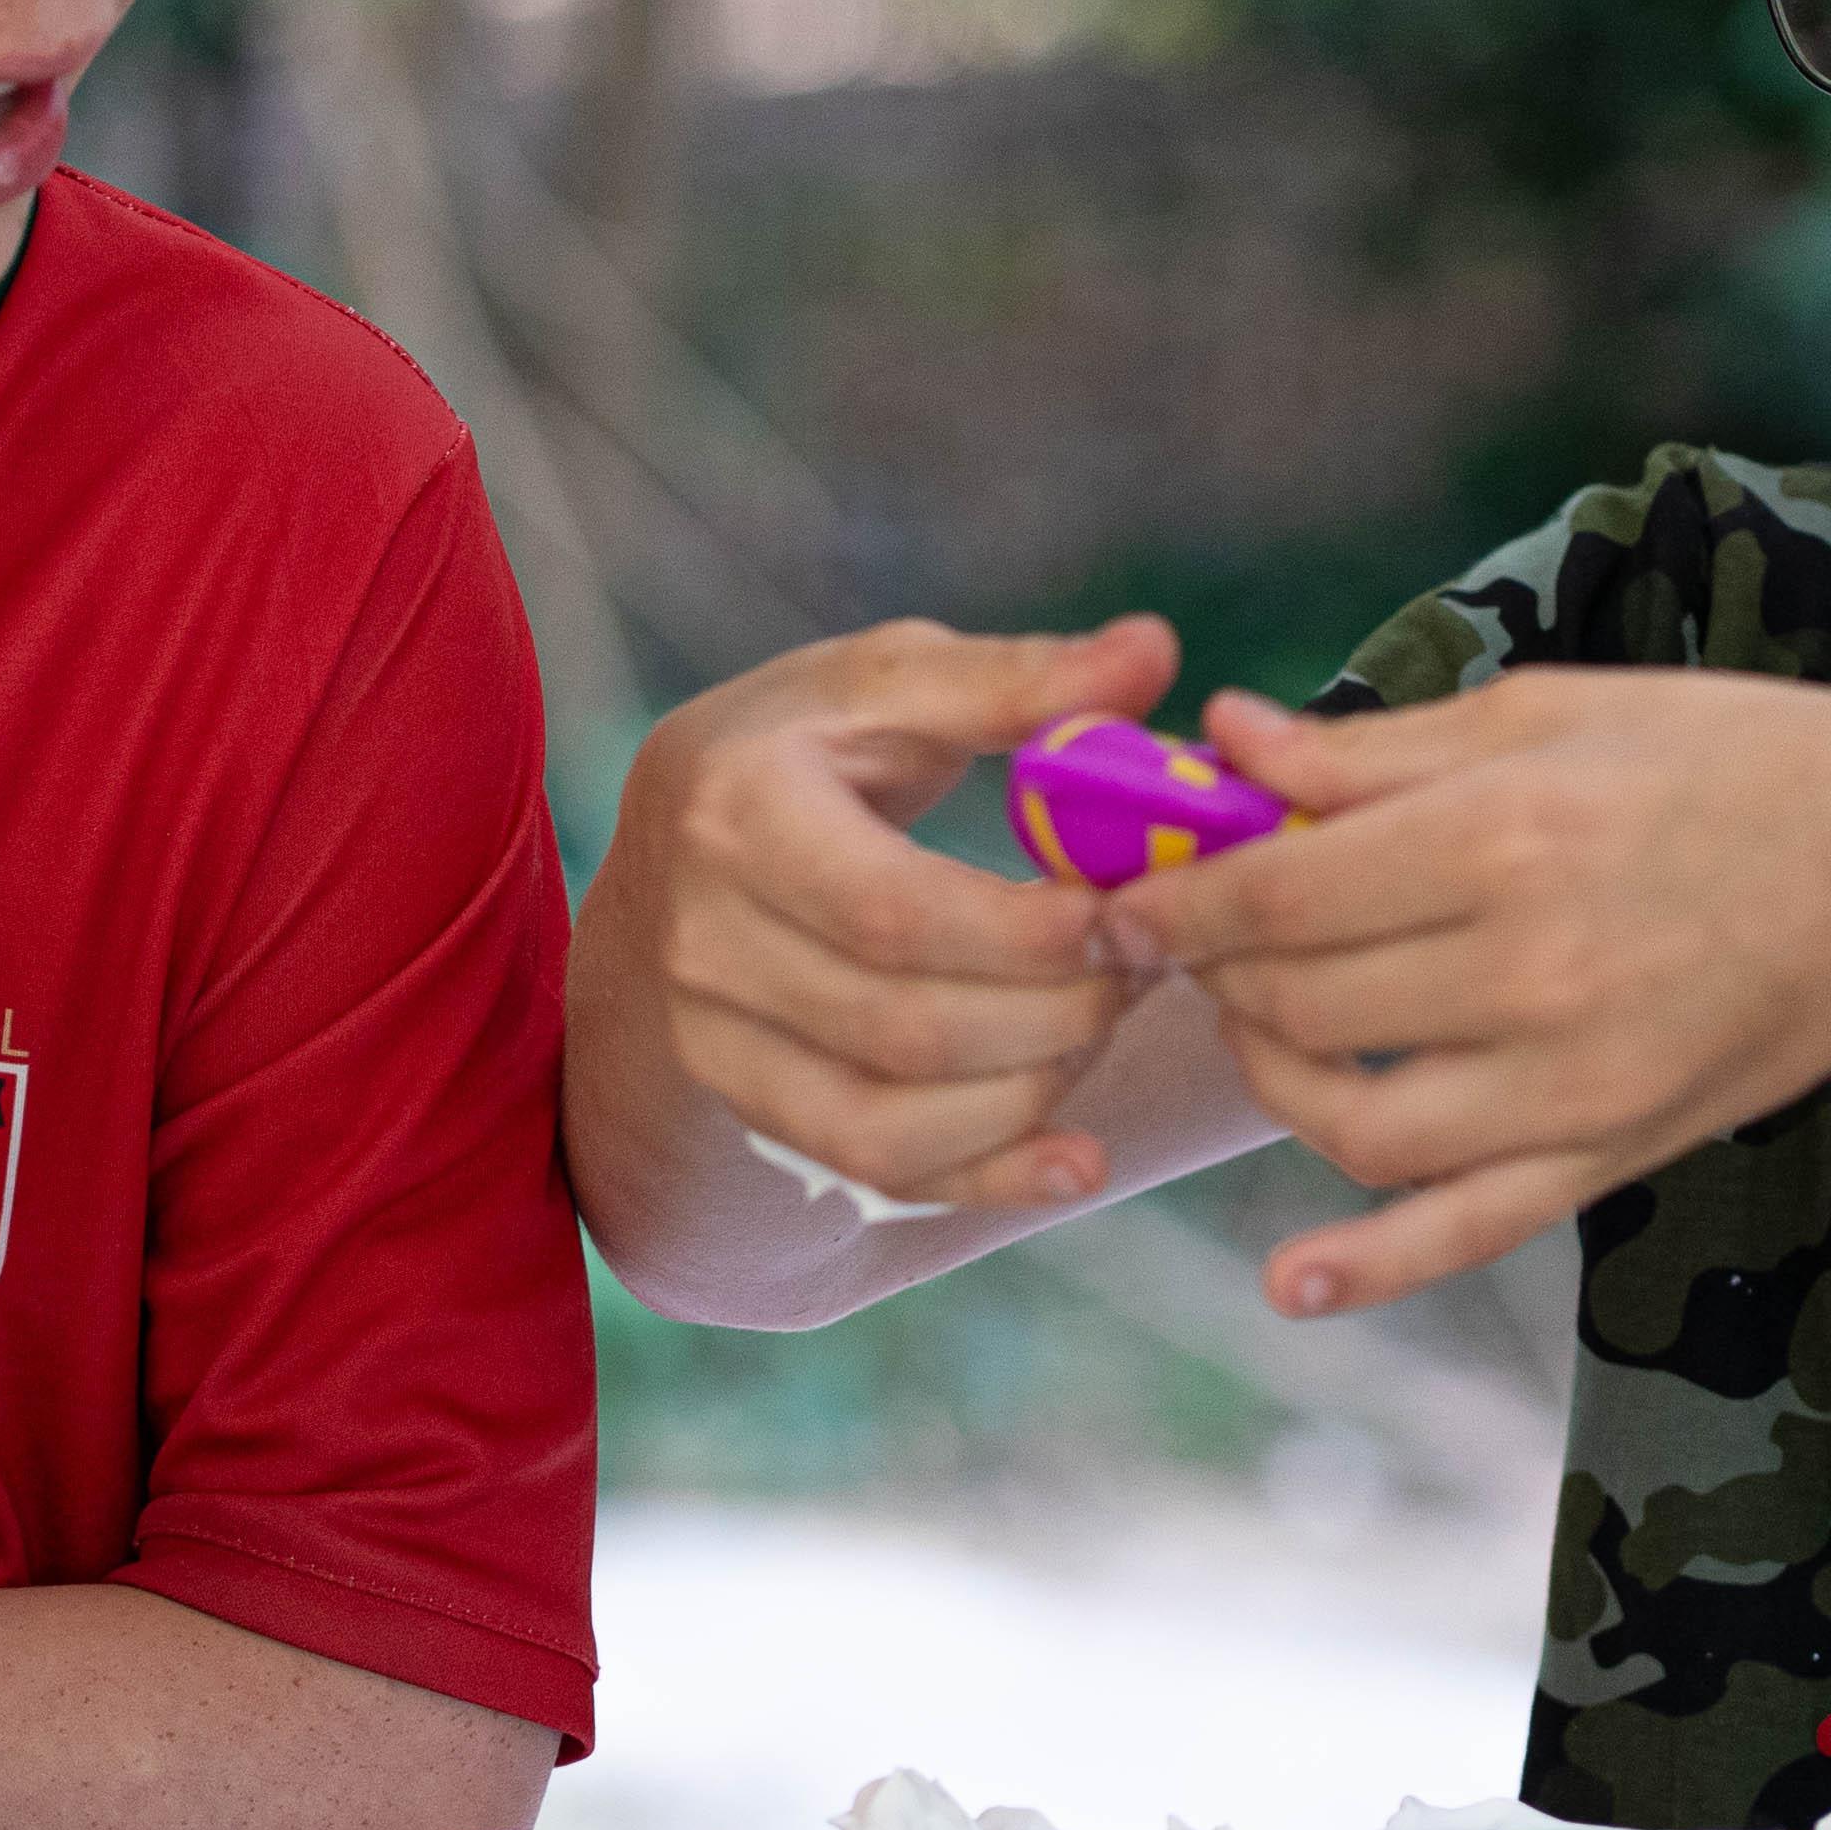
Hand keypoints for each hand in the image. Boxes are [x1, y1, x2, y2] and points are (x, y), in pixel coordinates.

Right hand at [588, 613, 1177, 1211]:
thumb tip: (1151, 651)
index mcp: (738, 805)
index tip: (1128, 912)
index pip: (891, 909)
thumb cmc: (808, 745)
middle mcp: (704, 935)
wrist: (679, 843)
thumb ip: (1019, 680)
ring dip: (1035, 1089)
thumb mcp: (893, 683)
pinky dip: (988, 1178)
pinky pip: (872, 1168)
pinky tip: (1076, 1161)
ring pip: (892, 1118)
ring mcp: (711, 1032)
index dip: (1025, 937)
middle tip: (1144, 964)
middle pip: (905, 1027)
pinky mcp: (745, 1099)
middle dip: (1057, 1014)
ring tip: (1106, 1023)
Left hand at [1102, 671, 1830, 1311]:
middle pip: (1303, 1002)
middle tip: (1192, 933)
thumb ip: (1376, 749)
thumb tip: (1228, 739)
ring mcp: (1576, 1082)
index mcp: (1511, 837)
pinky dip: (1370, 1266)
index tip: (1122, 892)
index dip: (1173, 898)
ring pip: (1354, 1123)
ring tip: (1260, 1022)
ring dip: (1273, 1078)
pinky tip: (1289, 1282)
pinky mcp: (1613, 1153)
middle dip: (1216, 970)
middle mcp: (1535, 971)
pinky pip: (1468, 1230)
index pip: (1280, 893)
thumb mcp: (1553, 714)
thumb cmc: (1736, 762)